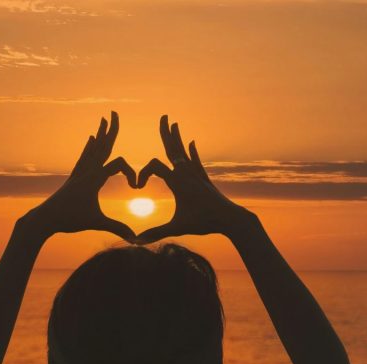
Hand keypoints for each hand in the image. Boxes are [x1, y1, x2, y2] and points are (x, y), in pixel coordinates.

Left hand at [21, 111, 136, 240]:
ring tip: (103, 120)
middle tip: (115, 113)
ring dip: (100, 133)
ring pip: (93, 148)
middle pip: (102, 146)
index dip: (132, 173)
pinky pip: (84, 156)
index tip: (136, 188)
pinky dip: (90, 146)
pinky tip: (90, 139)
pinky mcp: (74, 177)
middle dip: (110, 130)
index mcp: (94, 178)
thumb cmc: (69, 220)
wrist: (45, 219)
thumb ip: (117, 227)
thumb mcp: (96, 223)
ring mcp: (79, 172)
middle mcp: (86, 171)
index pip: (119, 164)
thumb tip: (136, 239)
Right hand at [132, 115, 256, 243]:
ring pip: (184, 152)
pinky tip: (191, 143)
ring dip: (177, 138)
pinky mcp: (204, 179)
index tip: (138, 189)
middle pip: (173, 149)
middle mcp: (187, 173)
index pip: (154, 166)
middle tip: (163, 117)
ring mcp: (197, 175)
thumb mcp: (177, 228)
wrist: (230, 219)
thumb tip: (135, 242)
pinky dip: (192, 152)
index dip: (142, 174)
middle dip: (166, 133)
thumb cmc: (204, 223)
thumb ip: (156, 232)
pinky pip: (196, 161)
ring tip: (174, 123)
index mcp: (178, 181)